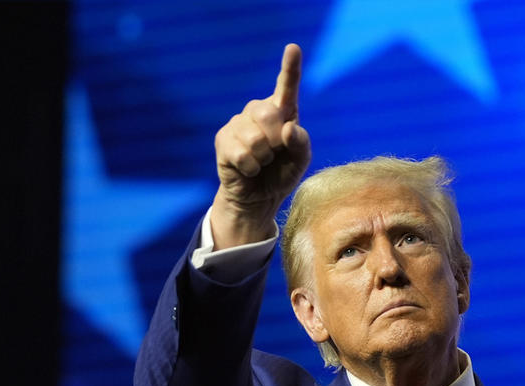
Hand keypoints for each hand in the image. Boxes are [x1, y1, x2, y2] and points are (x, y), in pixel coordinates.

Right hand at [210, 43, 310, 247]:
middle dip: (277, 142)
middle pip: (270, 115)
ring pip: (256, 138)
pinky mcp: (223, 140)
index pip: (287, 87)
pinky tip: (248, 169)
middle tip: (274, 155)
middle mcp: (258, 111)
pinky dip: (250, 167)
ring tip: (261, 162)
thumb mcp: (299, 161)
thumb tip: (288, 127)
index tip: (293, 48)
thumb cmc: (281, 174)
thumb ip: (301, 143)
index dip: (290, 68)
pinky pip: (242, 154)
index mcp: (282, 112)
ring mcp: (238, 124)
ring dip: (264, 158)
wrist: (258, 197)